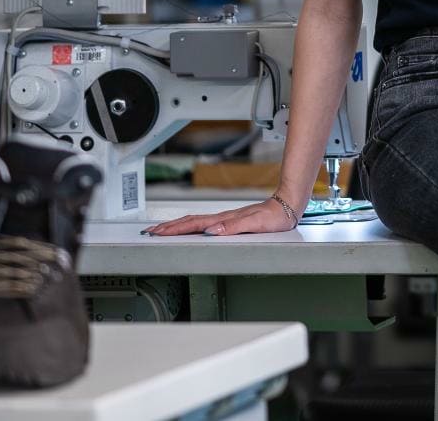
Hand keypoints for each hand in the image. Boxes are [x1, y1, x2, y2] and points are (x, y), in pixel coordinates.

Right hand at [143, 195, 297, 236]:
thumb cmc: (274, 217)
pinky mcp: (230, 220)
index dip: (174, 229)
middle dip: (169, 227)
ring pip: (195, 221)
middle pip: (190, 221)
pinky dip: (191, 225)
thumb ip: (233, 227)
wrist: (287, 206)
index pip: (194, 225)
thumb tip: (211, 230)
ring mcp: (225, 218)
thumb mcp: (255, 224)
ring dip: (177, 225)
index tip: (157, 232)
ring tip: (163, 229)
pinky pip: (205, 222)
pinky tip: (190, 228)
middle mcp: (222, 218)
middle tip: (151, 231)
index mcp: (224, 219)